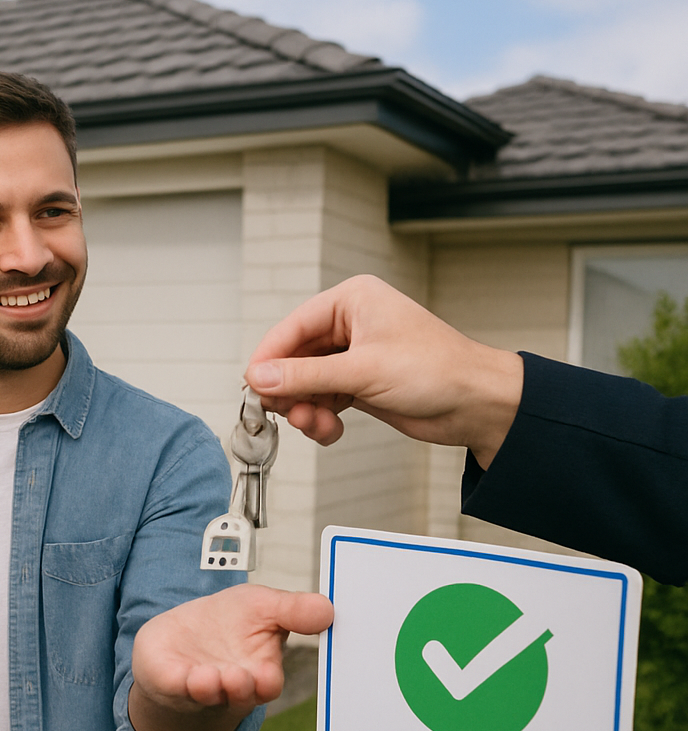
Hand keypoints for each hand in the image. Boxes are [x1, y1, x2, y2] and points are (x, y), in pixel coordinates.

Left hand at [131, 583, 333, 717]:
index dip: (267, 682)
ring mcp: (198, 686)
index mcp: (258, 673)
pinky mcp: (169, 680)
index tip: (267, 675)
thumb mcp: (260, 606)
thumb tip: (328, 608)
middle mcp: (230, 687)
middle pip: (239, 696)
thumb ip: (292, 609)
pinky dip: (180, 681)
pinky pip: (175, 685)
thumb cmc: (228, 623)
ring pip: (206, 694)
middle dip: (240, 689)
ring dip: (209, 687)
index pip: (267, 685)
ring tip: (209, 677)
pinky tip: (185, 674)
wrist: (178, 636)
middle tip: (239, 678)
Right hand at [244, 275, 523, 467]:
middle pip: (294, 358)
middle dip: (289, 390)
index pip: (292, 328)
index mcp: (352, 301)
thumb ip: (305, 376)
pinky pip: (322, 399)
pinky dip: (320, 417)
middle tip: (287, 413)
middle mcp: (350, 324)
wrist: (478, 404)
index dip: (269, 359)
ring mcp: (353, 355)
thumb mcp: (362, 372)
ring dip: (305, 408)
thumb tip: (258, 377)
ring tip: (315, 425)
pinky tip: (329, 429)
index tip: (253, 387)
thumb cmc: (437, 371)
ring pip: (306, 383)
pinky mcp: (359, 383)